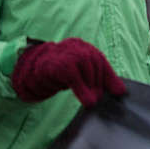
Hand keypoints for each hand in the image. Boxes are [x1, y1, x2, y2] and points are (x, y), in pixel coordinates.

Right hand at [11, 38, 126, 107]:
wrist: (27, 73)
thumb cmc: (57, 74)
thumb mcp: (81, 76)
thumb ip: (100, 80)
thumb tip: (122, 92)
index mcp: (82, 47)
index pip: (100, 60)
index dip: (110, 77)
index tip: (119, 92)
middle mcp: (76, 46)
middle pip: (95, 64)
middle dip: (100, 83)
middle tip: (99, 99)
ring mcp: (65, 52)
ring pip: (86, 69)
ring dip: (92, 87)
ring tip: (92, 101)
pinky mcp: (57, 64)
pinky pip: (73, 77)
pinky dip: (82, 90)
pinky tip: (87, 101)